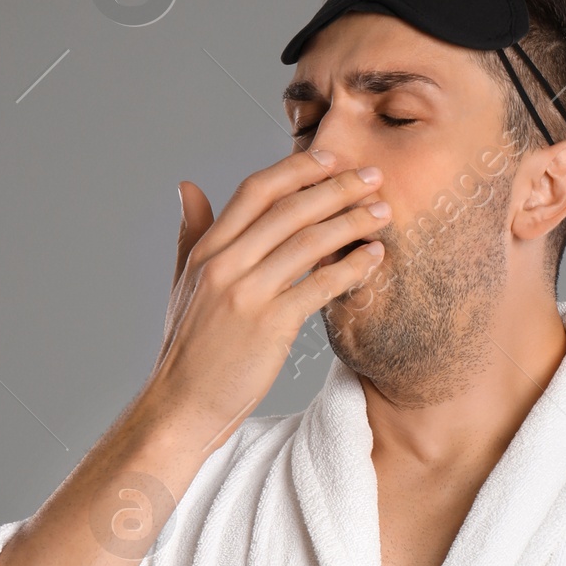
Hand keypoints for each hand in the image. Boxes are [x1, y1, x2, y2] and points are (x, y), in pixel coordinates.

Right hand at [145, 147, 389, 449]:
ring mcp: (248, 294)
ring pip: (309, 242)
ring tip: (382, 212)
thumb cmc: (189, 349)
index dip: (297, 169)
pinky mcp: (270, 326)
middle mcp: (225, 264)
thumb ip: (192, 233)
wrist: (182, 405)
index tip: (332, 159)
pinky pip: (320, 286)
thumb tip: (188, 186)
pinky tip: (373, 258)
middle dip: (337, 188)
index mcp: (207, 250)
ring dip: (352, 222)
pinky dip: (351, 268)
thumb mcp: (183, 284)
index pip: (256, 191)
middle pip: (290, 209)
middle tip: (373, 177)